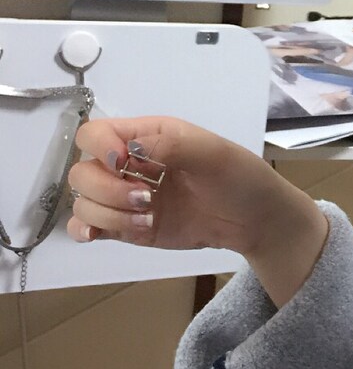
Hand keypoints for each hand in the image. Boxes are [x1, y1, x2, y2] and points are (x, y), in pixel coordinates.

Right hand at [69, 117, 330, 305]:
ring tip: (147, 220)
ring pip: (83, 201)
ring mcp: (125, 198)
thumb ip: (170, 145)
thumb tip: (127, 149)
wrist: (255, 220)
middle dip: (107, 189)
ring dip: (107, 214)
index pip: (96, 133)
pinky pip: (88, 226)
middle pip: (82, 172)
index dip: (100, 148)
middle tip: (146, 199)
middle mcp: (128, 165)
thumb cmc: (239, 177)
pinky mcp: (127, 227)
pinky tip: (98, 235)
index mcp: (146, 136)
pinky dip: (85, 230)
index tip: (124, 164)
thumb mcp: (213, 153)